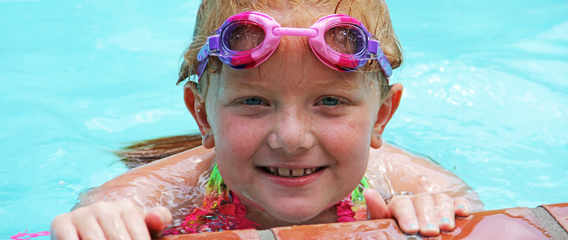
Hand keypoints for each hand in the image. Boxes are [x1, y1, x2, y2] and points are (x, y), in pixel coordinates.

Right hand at [50, 199, 171, 239]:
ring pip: (95, 239)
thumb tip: (157, 219)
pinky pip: (69, 238)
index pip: (137, 232)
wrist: (87, 227)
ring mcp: (81, 214)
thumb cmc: (121, 232)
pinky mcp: (61, 222)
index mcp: (125, 207)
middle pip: (116, 237)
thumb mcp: (141, 228)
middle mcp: (103, 207)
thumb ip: (158, 220)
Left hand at [364, 188, 470, 236]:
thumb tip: (368, 192)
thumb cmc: (394, 229)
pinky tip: (463, 213)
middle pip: (423, 202)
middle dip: (427, 217)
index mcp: (399, 203)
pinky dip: (461, 205)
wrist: (406, 230)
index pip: (402, 205)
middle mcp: (418, 200)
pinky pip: (458, 202)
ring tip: (446, 227)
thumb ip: (377, 210)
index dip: (407, 216)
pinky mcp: (451, 208)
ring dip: (444, 212)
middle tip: (429, 231)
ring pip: (441, 200)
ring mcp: (435, 203)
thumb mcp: (383, 222)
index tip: (411, 229)